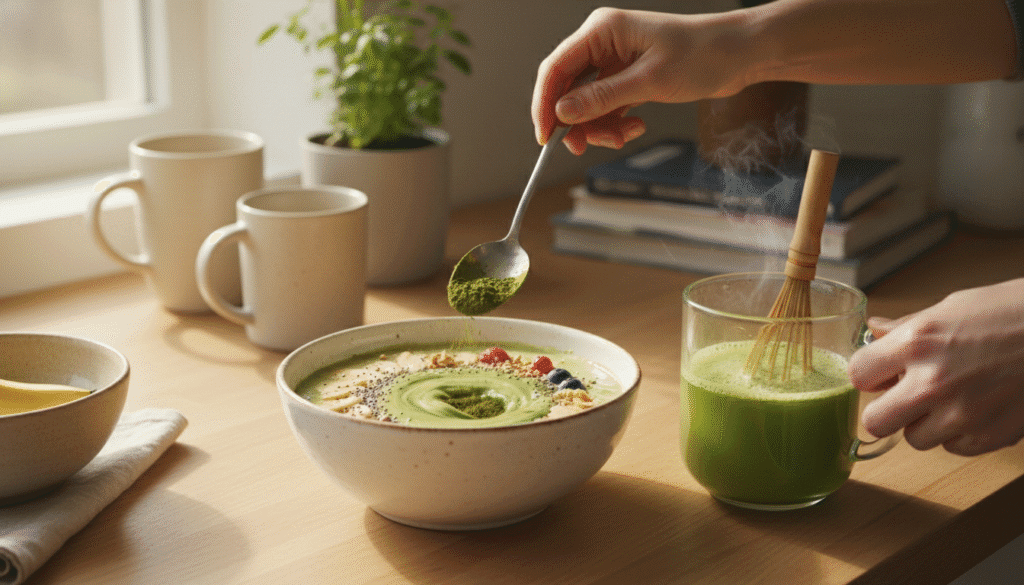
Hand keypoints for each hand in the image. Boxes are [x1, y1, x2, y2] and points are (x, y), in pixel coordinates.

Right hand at [531, 7, 754, 153]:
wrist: (741, 54)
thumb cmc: (703, 54)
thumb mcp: (649, 81)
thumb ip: (602, 98)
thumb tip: (563, 112)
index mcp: (602, 30)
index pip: (556, 68)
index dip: (545, 104)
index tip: (545, 136)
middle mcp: (603, 43)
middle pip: (568, 88)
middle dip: (575, 121)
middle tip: (581, 147)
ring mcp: (616, 61)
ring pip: (587, 103)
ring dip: (599, 127)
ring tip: (622, 137)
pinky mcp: (629, 77)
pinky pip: (607, 106)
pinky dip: (614, 123)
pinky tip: (634, 128)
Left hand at [849, 278, 1023, 455]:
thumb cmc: (1012, 311)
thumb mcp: (952, 307)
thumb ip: (907, 327)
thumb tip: (874, 330)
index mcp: (917, 342)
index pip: (857, 375)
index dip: (868, 375)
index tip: (880, 373)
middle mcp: (933, 381)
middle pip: (875, 421)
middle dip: (886, 410)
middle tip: (904, 397)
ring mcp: (962, 414)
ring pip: (915, 439)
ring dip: (925, 423)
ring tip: (950, 397)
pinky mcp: (989, 436)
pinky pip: (953, 448)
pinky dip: (959, 434)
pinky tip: (977, 408)